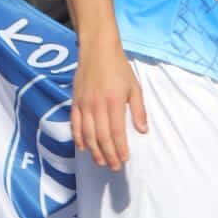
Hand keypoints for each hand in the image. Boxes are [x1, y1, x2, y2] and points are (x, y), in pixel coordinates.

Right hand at [71, 40, 145, 169]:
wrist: (97, 50)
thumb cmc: (119, 68)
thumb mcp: (134, 87)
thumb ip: (138, 110)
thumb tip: (143, 131)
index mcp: (114, 102)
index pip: (116, 132)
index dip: (120, 148)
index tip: (124, 159)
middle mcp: (97, 105)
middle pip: (101, 137)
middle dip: (108, 155)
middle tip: (113, 167)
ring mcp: (84, 104)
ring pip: (87, 134)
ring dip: (94, 151)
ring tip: (101, 161)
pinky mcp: (75, 102)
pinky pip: (75, 124)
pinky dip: (78, 138)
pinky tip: (83, 148)